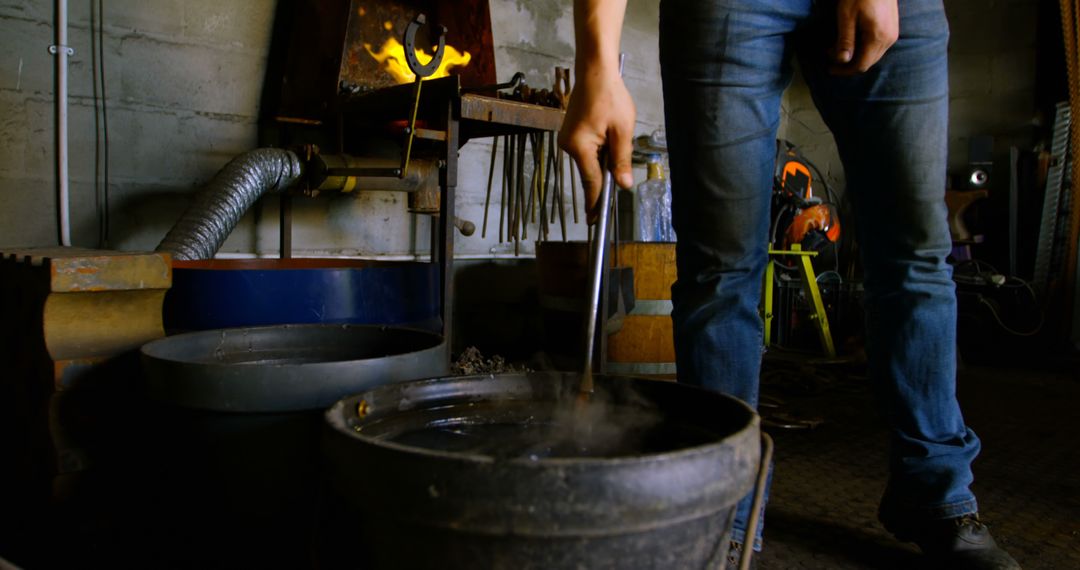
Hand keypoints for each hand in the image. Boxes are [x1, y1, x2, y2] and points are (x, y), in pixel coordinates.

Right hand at [557, 67, 635, 221]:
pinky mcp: (571, 133)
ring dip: (604, 159)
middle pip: (589, 173)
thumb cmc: (610, 97)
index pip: (590, 183)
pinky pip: (587, 151)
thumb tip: (623, 186)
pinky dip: (599, 151)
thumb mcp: (623, 131)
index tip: (595, 222)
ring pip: (589, 161)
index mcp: (579, 147)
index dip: (596, 203)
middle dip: (605, 175)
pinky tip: (609, 134)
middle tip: (619, 157)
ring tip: (615, 133)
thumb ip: (622, 160)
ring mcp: (568, 139)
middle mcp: (568, 146)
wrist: (595, 71)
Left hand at [830, 0, 898, 74]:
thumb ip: (845, 40)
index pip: (861, 65)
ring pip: (872, 56)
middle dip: (847, 63)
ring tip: (837, 46)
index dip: (844, 71)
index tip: (829, 68)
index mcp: (878, 37)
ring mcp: (892, 34)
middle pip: (867, 63)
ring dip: (854, 55)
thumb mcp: (847, 16)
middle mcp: (889, 39)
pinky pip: (877, 47)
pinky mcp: (892, 29)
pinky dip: (862, 48)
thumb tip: (842, 61)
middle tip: (829, 54)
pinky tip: (851, 40)